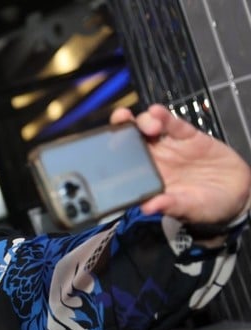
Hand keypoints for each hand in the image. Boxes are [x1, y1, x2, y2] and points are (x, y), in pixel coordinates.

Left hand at [111, 103, 250, 224]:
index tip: (102, 146)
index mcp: (145, 178)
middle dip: (121, 128)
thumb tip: (149, 208)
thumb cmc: (205, 206)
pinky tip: (157, 112)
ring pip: (149, 127)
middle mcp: (153, 159)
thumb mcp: (189, 209)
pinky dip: (165, 116)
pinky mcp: (188, 136)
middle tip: (120, 121)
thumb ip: (171, 205)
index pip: (121, 163)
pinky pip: (174, 124)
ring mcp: (169, 146)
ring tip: (151, 125)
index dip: (110, 152)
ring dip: (144, 122)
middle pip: (130, 139)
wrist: (236, 196)